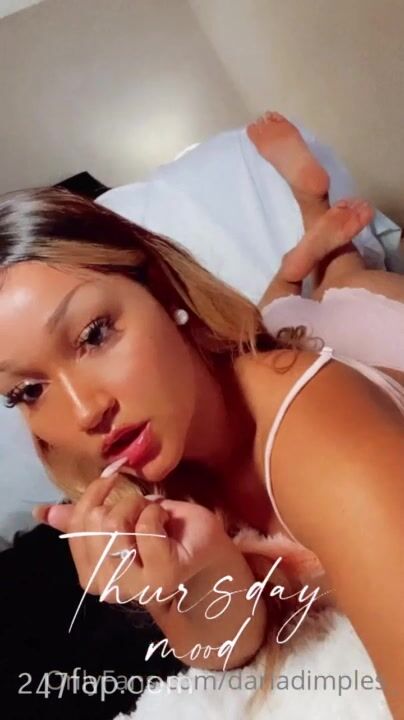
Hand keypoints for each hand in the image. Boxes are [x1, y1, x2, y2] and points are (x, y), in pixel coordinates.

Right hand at [32, 473, 228, 607]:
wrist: (205, 552)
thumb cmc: (164, 535)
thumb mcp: (121, 521)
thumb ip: (83, 521)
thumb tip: (42, 511)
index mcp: (93, 576)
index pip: (76, 527)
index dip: (91, 496)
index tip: (109, 479)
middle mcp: (109, 588)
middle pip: (94, 523)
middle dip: (120, 501)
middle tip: (141, 503)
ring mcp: (136, 586)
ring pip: (114, 523)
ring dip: (137, 506)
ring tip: (153, 512)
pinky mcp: (163, 575)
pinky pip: (145, 527)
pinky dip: (155, 512)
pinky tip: (166, 520)